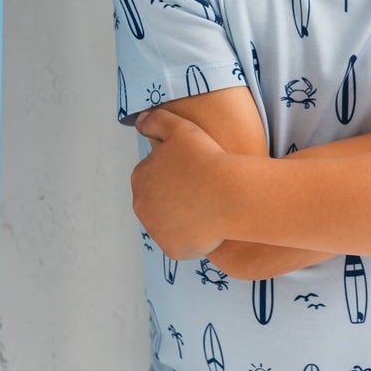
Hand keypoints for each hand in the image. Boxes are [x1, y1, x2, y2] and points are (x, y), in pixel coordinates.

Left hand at [131, 106, 229, 259]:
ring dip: (184, 217)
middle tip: (203, 189)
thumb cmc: (207, 160)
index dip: (178, 172)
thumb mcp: (181, 128)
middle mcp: (141, 206)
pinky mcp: (173, 250)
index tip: (196, 171)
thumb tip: (139, 122)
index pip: (156, 175)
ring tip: (208, 207)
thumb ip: (156, 120)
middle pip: (160, 201)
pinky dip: (193, 238)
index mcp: (140, 177)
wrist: (230, 195)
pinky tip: (210, 226)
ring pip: (171, 223)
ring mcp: (156, 231)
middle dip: (177, 196)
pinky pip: (182, 243)